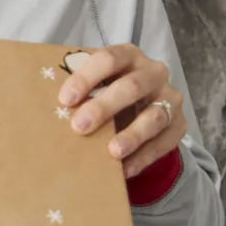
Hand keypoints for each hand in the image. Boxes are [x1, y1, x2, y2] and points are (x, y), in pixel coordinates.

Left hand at [58, 45, 188, 178]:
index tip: (65, 99)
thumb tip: (46, 108)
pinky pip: (163, 143)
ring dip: (132, 135)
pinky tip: (124, 170)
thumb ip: (79, 90)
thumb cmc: (106, 92)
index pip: (108, 59)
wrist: (142, 108)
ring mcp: (170, 98)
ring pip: (154, 116)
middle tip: (78, 126)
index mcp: (128, 55)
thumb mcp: (96, 84)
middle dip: (104, 107)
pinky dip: (143, 158)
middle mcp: (153, 72)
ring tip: (111, 152)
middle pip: (131, 87)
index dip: (86, 78)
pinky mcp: (179, 125)